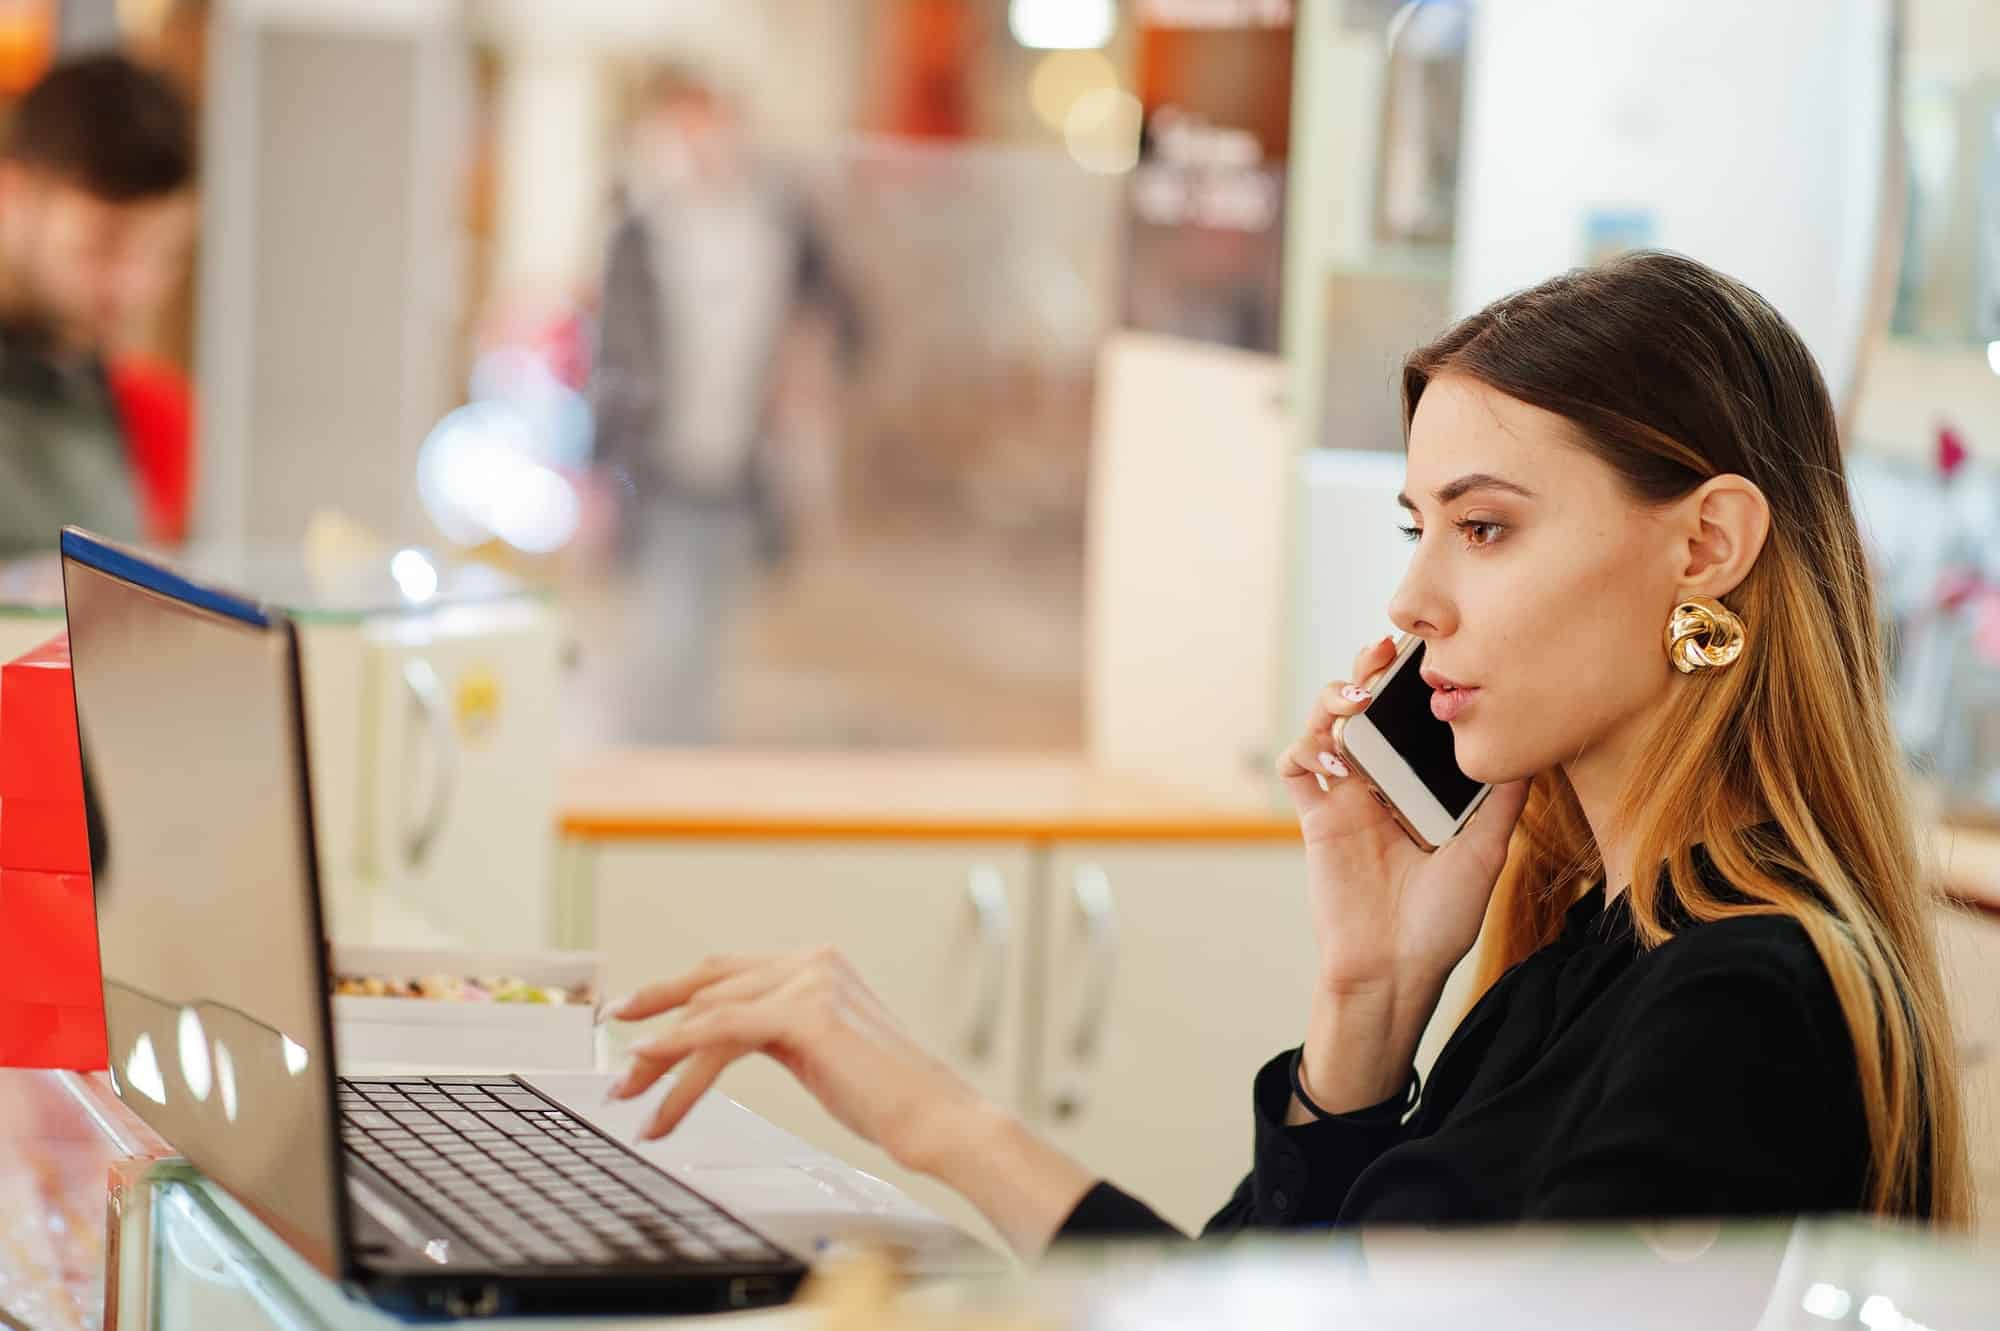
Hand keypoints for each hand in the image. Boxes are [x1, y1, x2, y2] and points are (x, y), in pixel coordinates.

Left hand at [607, 947, 1098, 1255]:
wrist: (938, 1118)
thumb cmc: (888, 1098)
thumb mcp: (821, 1053)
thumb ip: (778, 1033)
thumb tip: (720, 1041)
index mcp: (818, 965)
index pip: (727, 974)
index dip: (674, 994)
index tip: (632, 1016)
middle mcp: (812, 961)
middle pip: (710, 985)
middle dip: (654, 1016)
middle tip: (612, 1047)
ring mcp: (811, 981)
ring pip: (711, 1013)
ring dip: (660, 1056)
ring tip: (628, 1093)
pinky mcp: (807, 1013)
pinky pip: (723, 1029)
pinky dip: (680, 1050)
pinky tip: (652, 1070)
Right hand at [1277, 634, 1529, 995]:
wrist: (1395, 968)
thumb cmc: (1442, 920)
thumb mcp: (1487, 852)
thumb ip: (1502, 801)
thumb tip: (1533, 747)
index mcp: (1418, 784)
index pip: (1411, 717)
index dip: (1412, 681)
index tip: (1429, 654)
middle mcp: (1379, 782)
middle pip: (1363, 706)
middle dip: (1367, 671)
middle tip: (1383, 655)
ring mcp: (1344, 796)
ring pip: (1324, 723)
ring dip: (1333, 699)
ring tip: (1356, 699)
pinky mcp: (1315, 817)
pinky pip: (1295, 765)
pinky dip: (1306, 746)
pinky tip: (1334, 754)